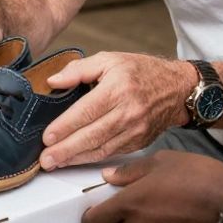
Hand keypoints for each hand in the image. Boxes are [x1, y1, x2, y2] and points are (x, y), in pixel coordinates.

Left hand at [39, 53, 195, 169]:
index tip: (47, 136)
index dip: (65, 126)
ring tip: (55, 163)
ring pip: (101, 149)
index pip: (87, 111)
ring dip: (75, 158)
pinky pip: (112, 154)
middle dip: (66, 150)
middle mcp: (128, 111)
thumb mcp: (110, 59)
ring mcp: (136, 130)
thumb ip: (79, 69)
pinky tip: (76, 159)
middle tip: (45, 159)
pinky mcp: (139, 142)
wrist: (177, 88)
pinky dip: (91, 159)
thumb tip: (53, 81)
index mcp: (118, 88)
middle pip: (92, 135)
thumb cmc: (141, 71)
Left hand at [81, 150, 222, 222]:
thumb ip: (131, 171)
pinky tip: (167, 222)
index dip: (90, 217)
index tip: (92, 212)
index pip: (94, 221)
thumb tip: (110, 176)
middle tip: (118, 213)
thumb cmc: (202, 179)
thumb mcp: (163, 161)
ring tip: (150, 213)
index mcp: (131, 203)